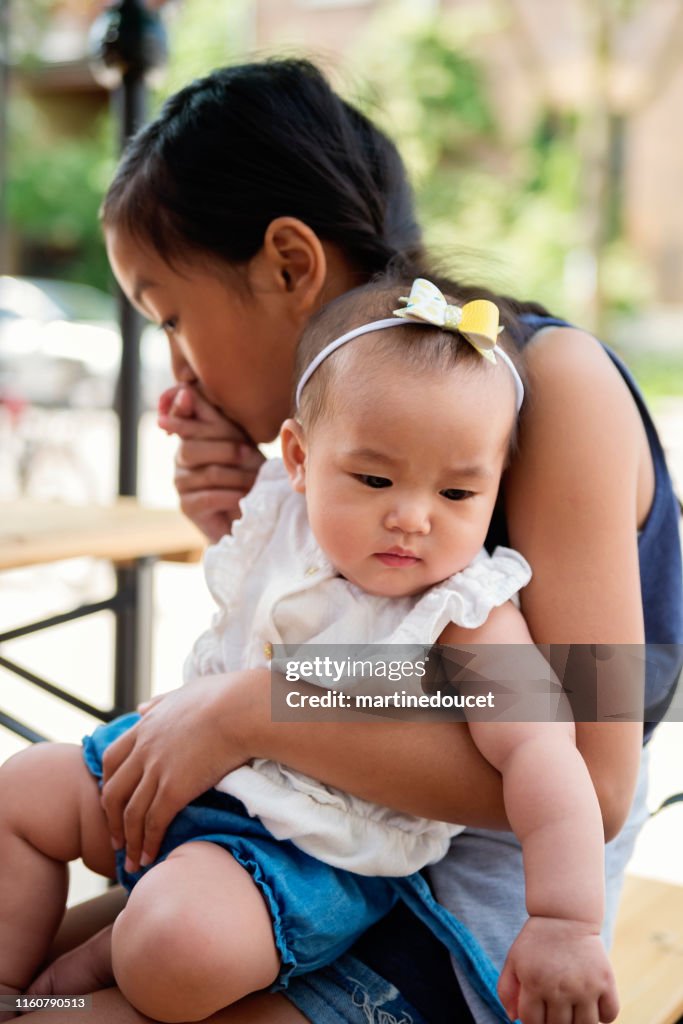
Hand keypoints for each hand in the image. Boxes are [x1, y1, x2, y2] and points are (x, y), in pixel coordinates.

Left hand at [100, 674, 255, 871]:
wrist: (241, 708)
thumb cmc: (224, 696)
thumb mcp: (183, 692)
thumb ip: (160, 702)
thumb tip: (141, 708)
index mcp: (146, 727)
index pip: (113, 760)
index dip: (109, 783)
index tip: (113, 801)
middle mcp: (144, 750)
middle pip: (113, 792)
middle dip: (112, 820)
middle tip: (116, 840)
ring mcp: (157, 771)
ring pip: (131, 814)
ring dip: (129, 841)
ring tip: (131, 862)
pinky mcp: (174, 789)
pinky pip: (153, 823)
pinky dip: (147, 844)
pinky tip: (150, 858)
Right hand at [158, 384, 264, 542]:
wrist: (249, 516)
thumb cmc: (248, 473)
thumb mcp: (238, 442)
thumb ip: (217, 420)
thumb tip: (188, 391)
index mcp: (191, 437)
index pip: (180, 417)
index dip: (181, 407)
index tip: (188, 394)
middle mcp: (179, 458)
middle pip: (192, 448)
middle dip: (227, 450)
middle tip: (251, 456)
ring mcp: (181, 483)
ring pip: (209, 473)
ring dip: (238, 476)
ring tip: (256, 480)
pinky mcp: (187, 506)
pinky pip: (210, 496)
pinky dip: (233, 495)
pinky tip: (246, 498)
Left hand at [498, 916, 618, 1023]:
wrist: (565, 915)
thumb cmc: (537, 940)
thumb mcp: (514, 959)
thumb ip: (506, 990)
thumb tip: (514, 1019)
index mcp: (534, 982)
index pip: (532, 1022)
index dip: (532, 1020)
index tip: (537, 1011)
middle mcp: (560, 988)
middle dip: (553, 1021)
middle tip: (554, 1008)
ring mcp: (586, 987)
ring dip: (577, 1022)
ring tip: (571, 1009)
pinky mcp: (606, 982)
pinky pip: (609, 1015)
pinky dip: (602, 1016)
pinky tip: (590, 1004)